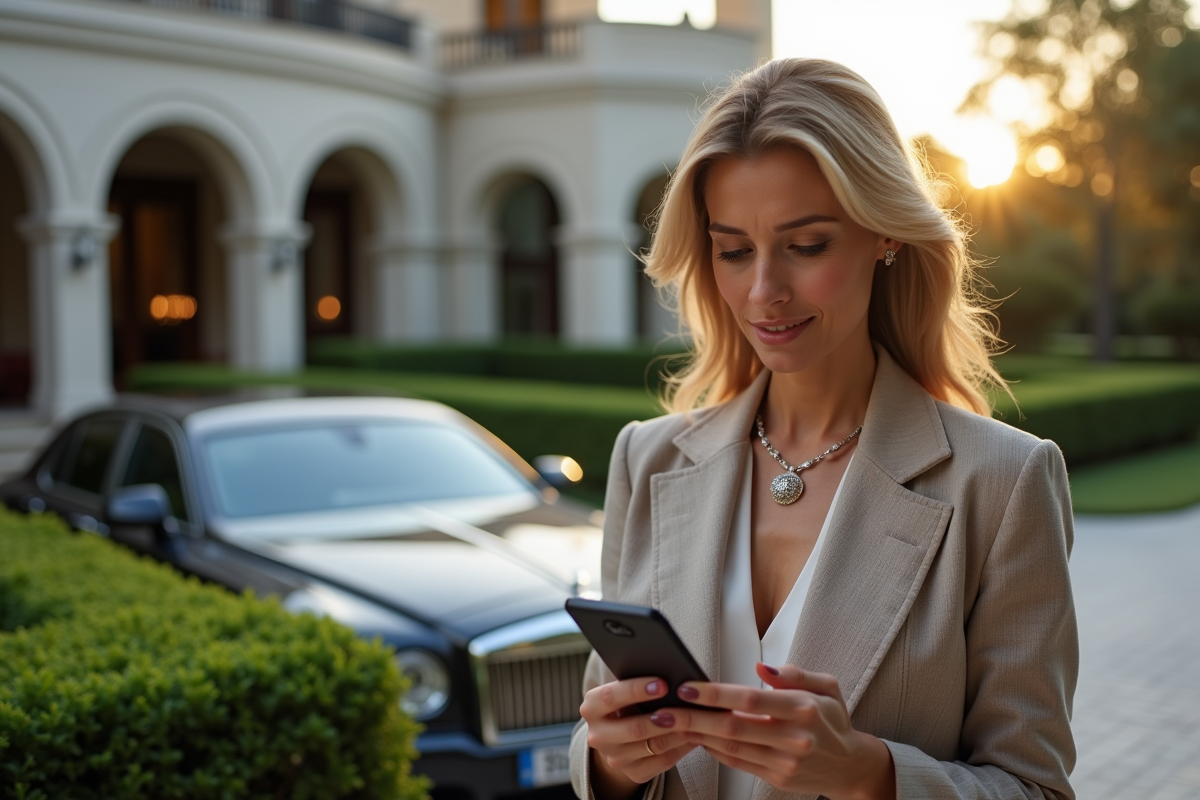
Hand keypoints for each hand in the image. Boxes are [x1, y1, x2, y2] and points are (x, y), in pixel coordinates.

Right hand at [580, 677, 699, 797]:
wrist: (617, 738)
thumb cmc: (625, 704)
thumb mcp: (622, 692)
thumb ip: (635, 684)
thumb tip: (668, 673)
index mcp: (591, 708)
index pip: (611, 697)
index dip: (637, 690)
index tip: (663, 683)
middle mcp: (598, 736)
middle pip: (634, 728)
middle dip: (663, 716)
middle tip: (685, 706)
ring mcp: (615, 758)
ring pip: (654, 746)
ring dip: (679, 732)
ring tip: (698, 718)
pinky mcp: (633, 773)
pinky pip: (664, 761)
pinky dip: (682, 747)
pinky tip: (694, 735)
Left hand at [649, 664, 894, 799]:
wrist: (850, 766)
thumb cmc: (832, 720)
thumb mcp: (826, 686)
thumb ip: (794, 674)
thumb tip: (761, 667)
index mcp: (804, 709)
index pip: (750, 699)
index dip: (715, 694)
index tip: (688, 687)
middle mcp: (793, 738)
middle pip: (733, 727)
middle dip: (693, 718)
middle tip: (663, 710)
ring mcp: (784, 762)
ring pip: (730, 748)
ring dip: (696, 735)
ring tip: (670, 723)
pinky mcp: (776, 779)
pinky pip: (737, 763)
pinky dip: (713, 751)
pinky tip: (696, 738)